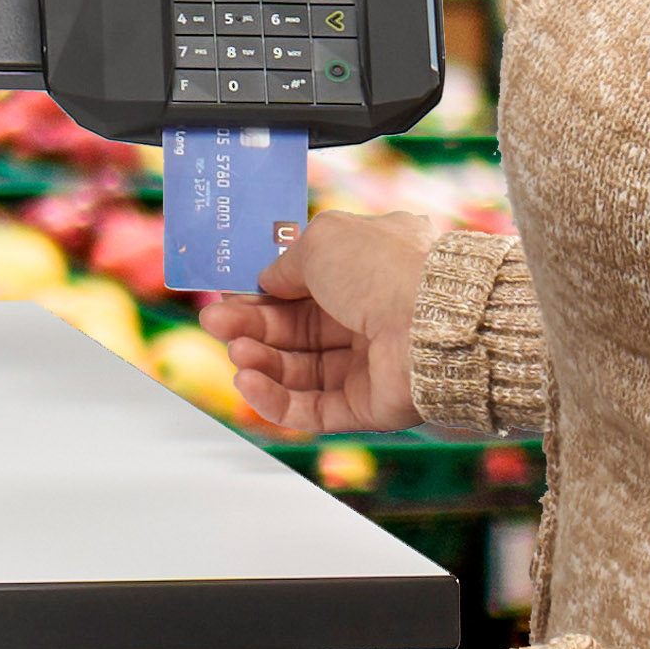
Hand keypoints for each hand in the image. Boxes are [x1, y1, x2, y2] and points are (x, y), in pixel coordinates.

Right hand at [196, 208, 445, 438]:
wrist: (434, 322)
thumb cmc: (385, 270)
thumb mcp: (322, 239)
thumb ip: (286, 261)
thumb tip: (266, 282)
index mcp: (368, 270)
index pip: (303, 287)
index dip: (262, 292)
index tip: (228, 293)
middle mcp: (371, 316)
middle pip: (294, 330)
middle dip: (250, 326)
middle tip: (215, 323)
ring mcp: (370, 364)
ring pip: (298, 370)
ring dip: (259, 361)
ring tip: (235, 353)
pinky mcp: (367, 406)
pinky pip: (311, 409)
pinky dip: (274, 398)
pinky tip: (248, 382)